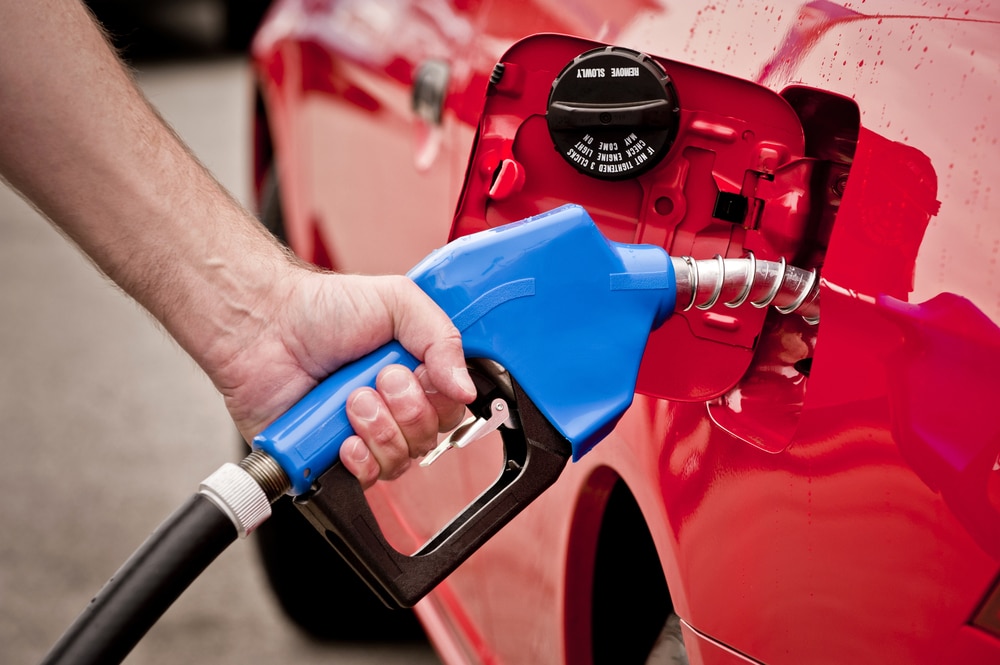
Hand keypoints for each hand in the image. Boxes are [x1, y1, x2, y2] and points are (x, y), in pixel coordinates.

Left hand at [213, 266, 474, 488]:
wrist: (264, 326)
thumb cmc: (322, 308)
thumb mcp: (398, 300)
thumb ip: (443, 338)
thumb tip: (467, 389)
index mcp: (414, 372)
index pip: (452, 406)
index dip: (440, 397)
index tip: (418, 372)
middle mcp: (392, 407)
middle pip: (430, 438)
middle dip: (407, 410)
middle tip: (378, 379)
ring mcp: (363, 434)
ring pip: (401, 460)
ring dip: (380, 430)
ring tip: (351, 400)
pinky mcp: (331, 458)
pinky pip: (366, 479)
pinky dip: (359, 461)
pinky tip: (344, 439)